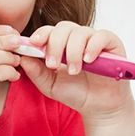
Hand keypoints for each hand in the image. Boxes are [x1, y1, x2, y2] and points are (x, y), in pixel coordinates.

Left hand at [19, 21, 133, 118]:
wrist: (99, 107)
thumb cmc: (76, 93)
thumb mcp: (50, 85)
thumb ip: (36, 72)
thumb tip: (22, 57)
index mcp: (61, 44)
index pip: (49, 30)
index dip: (41, 34)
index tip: (34, 44)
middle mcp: (77, 38)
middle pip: (63, 27)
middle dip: (54, 45)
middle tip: (53, 65)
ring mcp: (94, 39)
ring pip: (80, 32)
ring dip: (73, 51)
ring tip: (74, 70)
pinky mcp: (112, 43)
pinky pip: (101, 36)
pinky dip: (92, 46)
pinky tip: (88, 60)